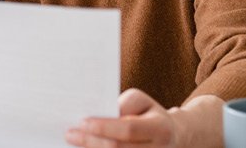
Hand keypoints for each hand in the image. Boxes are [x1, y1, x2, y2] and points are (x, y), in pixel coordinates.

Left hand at [65, 89, 222, 147]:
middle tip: (70, 134)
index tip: (82, 122)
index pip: (128, 130)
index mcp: (160, 129)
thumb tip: (101, 114)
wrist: (175, 137)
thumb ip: (124, 105)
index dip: (104, 127)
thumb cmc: (150, 114)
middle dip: (91, 142)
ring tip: (74, 143)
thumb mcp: (142, 101)